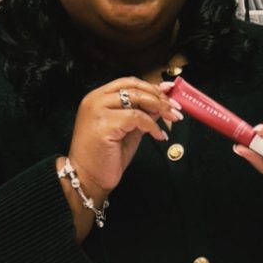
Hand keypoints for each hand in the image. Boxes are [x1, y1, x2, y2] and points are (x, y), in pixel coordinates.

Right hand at [65, 77, 182, 205]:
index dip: (151, 86)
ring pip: (137, 99)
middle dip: (159, 97)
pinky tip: (158, 135)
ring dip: (160, 107)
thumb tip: (161, 105)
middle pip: (134, 88)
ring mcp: (98, 111)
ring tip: (172, 119)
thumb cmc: (103, 158)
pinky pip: (137, 117)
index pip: (128, 83)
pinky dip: (152, 125)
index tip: (169, 91)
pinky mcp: (104, 124)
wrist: (87, 179)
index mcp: (97, 98)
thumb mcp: (127, 131)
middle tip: (175, 108)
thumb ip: (142, 115)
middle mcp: (95, 100)